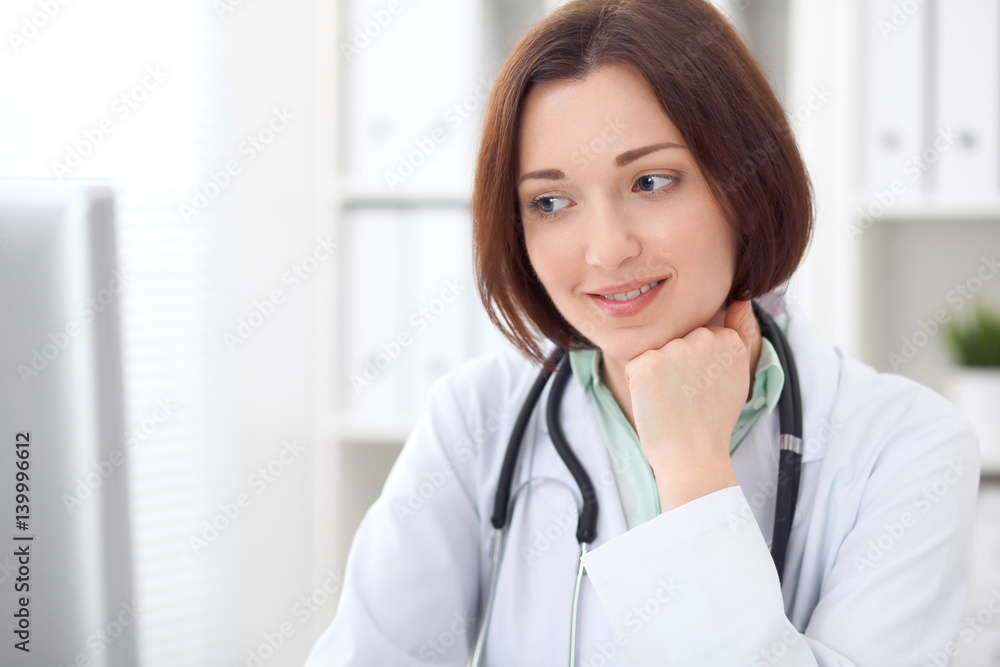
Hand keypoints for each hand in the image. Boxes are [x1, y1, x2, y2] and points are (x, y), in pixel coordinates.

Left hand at [624, 298, 755, 510]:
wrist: (693, 456)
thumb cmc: (712, 419)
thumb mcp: (738, 374)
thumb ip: (740, 331)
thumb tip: (741, 296)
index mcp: (728, 340)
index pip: (699, 336)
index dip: (696, 365)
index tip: (705, 388)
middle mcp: (704, 339)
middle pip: (677, 340)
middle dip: (676, 366)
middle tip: (688, 397)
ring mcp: (674, 350)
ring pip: (656, 351)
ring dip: (658, 374)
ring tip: (674, 401)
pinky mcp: (647, 363)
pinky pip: (637, 364)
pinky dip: (640, 384)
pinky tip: (656, 402)